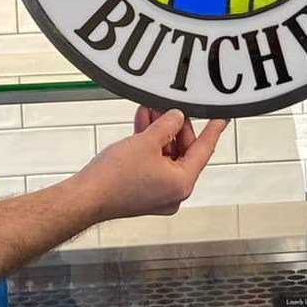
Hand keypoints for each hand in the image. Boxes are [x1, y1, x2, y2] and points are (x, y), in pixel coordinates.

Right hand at [76, 108, 226, 220]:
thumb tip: (176, 117)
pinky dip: (149, 146)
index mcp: (182, 183)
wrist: (85, 197)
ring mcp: (159, 194)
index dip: (213, 130)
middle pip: (184, 152)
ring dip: (159, 133)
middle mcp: (174, 192)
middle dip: (175, 127)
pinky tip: (142, 125)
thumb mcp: (146, 141)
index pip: (204, 150)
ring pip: (166, 156)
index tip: (221, 119)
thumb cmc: (113, 178)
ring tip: (151, 111)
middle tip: (170, 108)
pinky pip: (154, 164)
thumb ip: (166, 126)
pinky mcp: (144, 192)